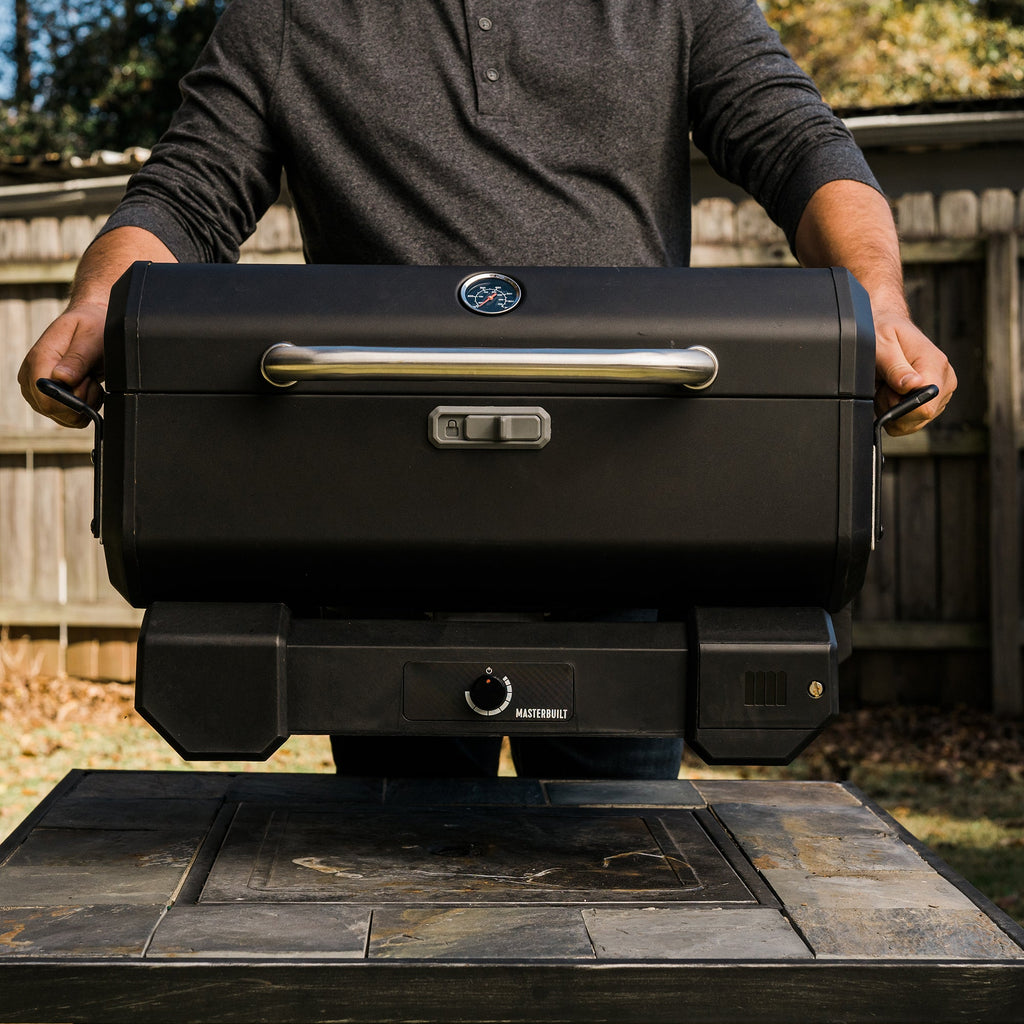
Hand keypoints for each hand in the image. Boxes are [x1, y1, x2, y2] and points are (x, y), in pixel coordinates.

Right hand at [18, 301, 106, 427]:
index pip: (47, 398)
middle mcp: (31, 377)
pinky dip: (83, 408)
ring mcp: (36, 391)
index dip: (74, 398)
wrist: (90, 327)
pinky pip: (67, 418)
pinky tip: (87, 389)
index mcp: (38, 359)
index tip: (87, 380)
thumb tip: (62, 378)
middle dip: (81, 400)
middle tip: (90, 378)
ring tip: (88, 380)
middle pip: (54, 410)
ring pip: (63, 417)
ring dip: (84, 404)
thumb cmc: (91, 328)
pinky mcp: (46, 399)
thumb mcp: (91, 337)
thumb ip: (78, 359)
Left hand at [873, 311, 956, 435]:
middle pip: (918, 418)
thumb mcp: (882, 344)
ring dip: (891, 409)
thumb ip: (895, 367)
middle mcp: (944, 381)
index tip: (887, 390)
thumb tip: (912, 385)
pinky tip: (891, 393)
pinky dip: (894, 412)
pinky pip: (909, 423)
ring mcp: (940, 394)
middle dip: (892, 408)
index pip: (925, 407)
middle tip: (884, 384)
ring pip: (911, 423)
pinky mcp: (932, 403)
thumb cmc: (885, 332)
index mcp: (936, 365)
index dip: (898, 407)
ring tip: (887, 385)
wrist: (889, 329)